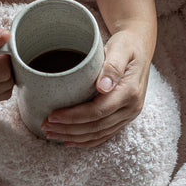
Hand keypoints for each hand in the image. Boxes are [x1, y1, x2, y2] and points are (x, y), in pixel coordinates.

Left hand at [41, 28, 152, 146]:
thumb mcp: (121, 48)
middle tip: (46, 126)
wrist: (140, 46)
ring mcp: (129, 114)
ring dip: (74, 137)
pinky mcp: (124, 117)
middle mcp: (132, 107)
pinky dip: (86, 141)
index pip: (98, 111)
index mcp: (130, 92)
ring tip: (52, 133)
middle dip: (68, 129)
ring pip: (99, 134)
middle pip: (96, 126)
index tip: (53, 115)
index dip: (74, 116)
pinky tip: (70, 141)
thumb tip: (103, 87)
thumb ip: (113, 65)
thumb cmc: (127, 44)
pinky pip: (105, 135)